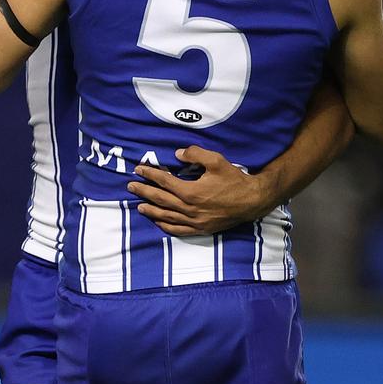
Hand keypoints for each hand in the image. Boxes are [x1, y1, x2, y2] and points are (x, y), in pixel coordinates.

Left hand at [127, 146, 269, 236]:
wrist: (252, 201)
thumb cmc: (234, 180)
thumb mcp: (216, 160)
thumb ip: (195, 154)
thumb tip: (177, 154)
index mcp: (191, 191)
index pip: (164, 182)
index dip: (149, 174)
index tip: (139, 169)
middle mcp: (190, 209)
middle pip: (161, 200)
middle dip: (144, 192)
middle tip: (130, 187)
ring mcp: (195, 221)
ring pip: (167, 217)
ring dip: (151, 211)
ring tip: (139, 206)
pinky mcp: (201, 229)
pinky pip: (178, 230)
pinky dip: (165, 226)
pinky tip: (158, 222)